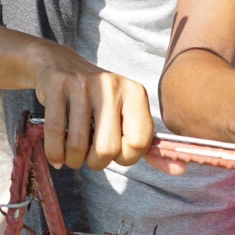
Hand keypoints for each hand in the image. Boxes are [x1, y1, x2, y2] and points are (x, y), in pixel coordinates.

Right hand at [28, 42, 152, 169]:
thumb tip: (179, 171)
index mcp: (134, 92)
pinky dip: (54, 154)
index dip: (126, 157)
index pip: (139, 142)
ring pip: (78, 145)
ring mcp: (82, 84)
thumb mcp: (125, 114)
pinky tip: (57, 156)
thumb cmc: (97, 99)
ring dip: (74, 160)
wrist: (59, 64)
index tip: (116, 153)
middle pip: (107, 148)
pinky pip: (55, 134)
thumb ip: (148, 146)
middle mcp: (111, 86)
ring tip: (72, 155)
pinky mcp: (57, 86)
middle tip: (90, 156)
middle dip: (96, 162)